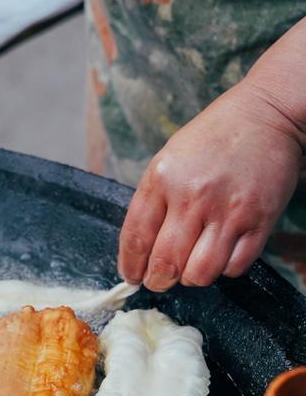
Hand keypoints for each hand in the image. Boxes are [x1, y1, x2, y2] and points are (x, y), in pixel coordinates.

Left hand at [118, 82, 303, 290]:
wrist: (266, 114)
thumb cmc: (211, 139)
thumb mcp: (167, 161)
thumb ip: (153, 202)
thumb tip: (140, 249)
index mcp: (162, 180)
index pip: (136, 238)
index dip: (130, 266)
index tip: (131, 276)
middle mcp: (193, 197)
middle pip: (166, 263)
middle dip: (158, 281)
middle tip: (159, 281)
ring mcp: (229, 211)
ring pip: (200, 273)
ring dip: (192, 278)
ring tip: (191, 267)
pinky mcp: (260, 220)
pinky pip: (235, 266)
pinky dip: (224, 269)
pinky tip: (221, 254)